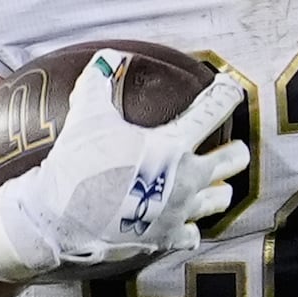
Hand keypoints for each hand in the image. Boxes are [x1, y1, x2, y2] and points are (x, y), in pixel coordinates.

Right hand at [0, 53, 249, 280]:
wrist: (62, 223)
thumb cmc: (78, 167)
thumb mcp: (86, 117)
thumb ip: (98, 83)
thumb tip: (107, 56)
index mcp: (173, 145)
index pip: (213, 111)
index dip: (226, 94)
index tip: (231, 88)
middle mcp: (187, 179)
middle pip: (234, 160)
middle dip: (235, 150)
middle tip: (231, 147)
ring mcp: (180, 213)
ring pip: (220, 200)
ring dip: (219, 189)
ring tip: (213, 185)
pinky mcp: (168, 240)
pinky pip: (193, 235)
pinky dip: (190, 228)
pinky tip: (183, 223)